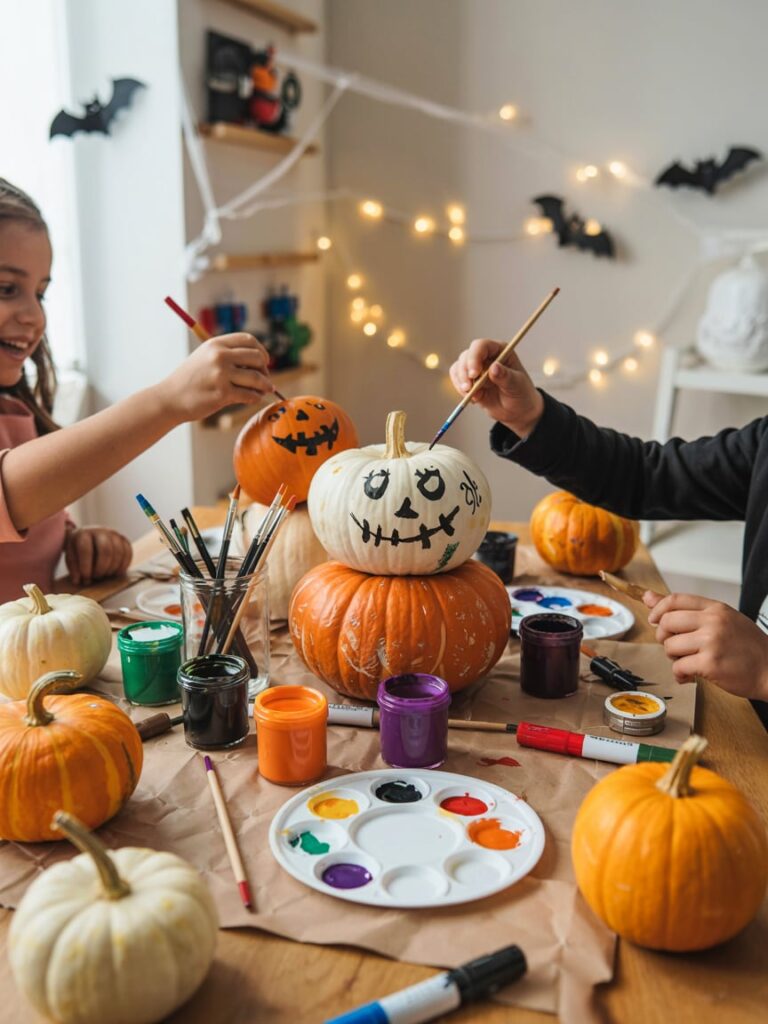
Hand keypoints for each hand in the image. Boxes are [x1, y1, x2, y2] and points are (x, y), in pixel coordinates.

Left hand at [65, 526, 132, 585]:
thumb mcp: (71, 557)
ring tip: (106, 575)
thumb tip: (79, 580)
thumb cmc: (77, 550)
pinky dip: (124, 565)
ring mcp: (113, 534)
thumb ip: (74, 568)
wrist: (87, 538)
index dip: (86, 565)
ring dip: (113, 568)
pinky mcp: (123, 539)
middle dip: (102, 567)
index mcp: (83, 534)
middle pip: (106, 550)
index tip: (85, 577)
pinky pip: (128, 552)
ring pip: (119, 552)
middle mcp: (100, 530)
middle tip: (97, 577)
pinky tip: (117, 573)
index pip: (86, 549)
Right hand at [153, 333, 273, 423]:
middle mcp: (219, 356)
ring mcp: (221, 374)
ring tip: (265, 390)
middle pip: (256, 357)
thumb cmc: (190, 379)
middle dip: (265, 369)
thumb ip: (227, 354)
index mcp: (215, 344)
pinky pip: (250, 395)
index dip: (261, 351)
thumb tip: (259, 360)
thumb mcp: (205, 357)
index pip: (248, 340)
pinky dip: (256, 397)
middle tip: (264, 379)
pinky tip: (253, 398)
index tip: (264, 362)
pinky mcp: (222, 393)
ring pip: (256, 378)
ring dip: (265, 385)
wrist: (170, 398)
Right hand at [449, 338, 544, 436]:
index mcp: (500, 350)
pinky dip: (461, 390)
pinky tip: (474, 399)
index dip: (474, 358)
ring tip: (475, 396)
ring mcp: (476, 367)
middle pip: (466, 356)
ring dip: (461, 382)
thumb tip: (494, 367)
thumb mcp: (517, 386)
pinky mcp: (469, 380)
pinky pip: (457, 380)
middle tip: (469, 388)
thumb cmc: (521, 394)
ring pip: (458, 367)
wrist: (517, 411)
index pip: (481, 346)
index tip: (474, 374)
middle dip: (465, 372)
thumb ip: (506, 376)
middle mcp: (486, 356)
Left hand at [643, 591, 767, 700]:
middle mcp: (713, 622)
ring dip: (673, 657)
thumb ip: (688, 610)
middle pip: (667, 622)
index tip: (654, 620)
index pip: (674, 599)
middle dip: (664, 637)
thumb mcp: (723, 620)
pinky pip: (678, 667)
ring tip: (688, 662)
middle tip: (676, 647)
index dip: (658, 609)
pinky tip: (690, 676)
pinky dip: (680, 674)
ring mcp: (711, 642)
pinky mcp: (710, 664)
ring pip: (670, 646)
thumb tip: (648, 597)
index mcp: (716, 608)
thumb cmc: (747, 647)